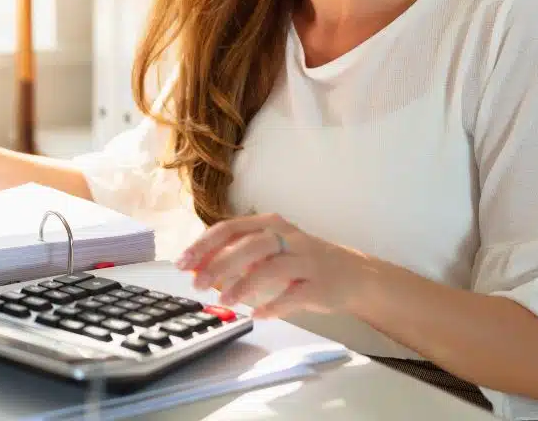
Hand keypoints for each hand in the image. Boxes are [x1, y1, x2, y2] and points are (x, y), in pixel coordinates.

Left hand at [175, 213, 371, 318]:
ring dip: (243, 284)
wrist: (353, 274)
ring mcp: (306, 259)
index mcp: (269, 224)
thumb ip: (236, 256)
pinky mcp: (321, 284)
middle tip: (197, 284)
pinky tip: (257, 314)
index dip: (204, 245)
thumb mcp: (268, 251)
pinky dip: (273, 305)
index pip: (229, 228)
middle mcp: (288, 236)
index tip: (183, 264)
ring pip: (271, 267)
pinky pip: (294, 294)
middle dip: (219, 264)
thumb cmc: (300, 261)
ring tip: (224, 300)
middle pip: (248, 244)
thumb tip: (197, 268)